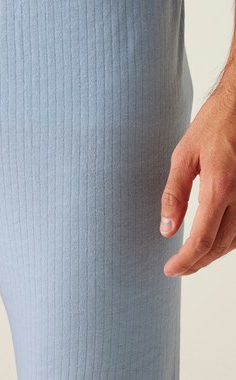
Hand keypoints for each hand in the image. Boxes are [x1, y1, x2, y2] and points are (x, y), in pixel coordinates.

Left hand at [160, 81, 235, 276]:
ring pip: (235, 241)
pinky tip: (212, 240)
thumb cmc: (212, 126)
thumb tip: (167, 229)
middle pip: (220, 246)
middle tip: (178, 268)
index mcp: (219, 187)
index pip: (201, 239)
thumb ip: (175, 194)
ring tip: (192, 259)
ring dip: (213, 255)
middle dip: (197, 262)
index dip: (185, 261)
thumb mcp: (184, 156)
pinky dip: (227, 240)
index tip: (170, 269)